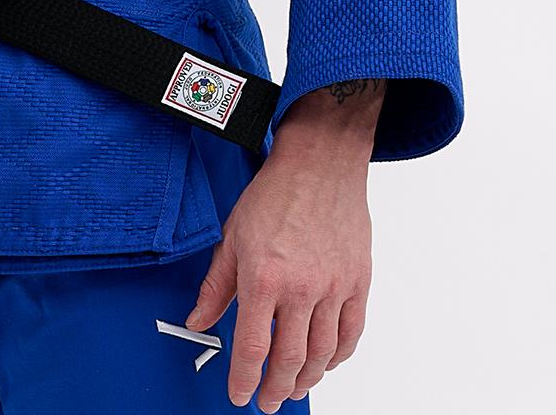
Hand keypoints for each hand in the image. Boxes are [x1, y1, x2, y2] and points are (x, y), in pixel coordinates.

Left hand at [183, 137, 371, 409]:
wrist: (319, 164)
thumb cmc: (274, 194)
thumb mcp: (232, 237)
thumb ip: (215, 286)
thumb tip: (198, 320)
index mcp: (263, 278)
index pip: (252, 348)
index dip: (244, 380)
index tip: (239, 395)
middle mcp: (301, 289)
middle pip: (290, 361)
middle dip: (277, 390)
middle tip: (268, 401)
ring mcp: (333, 288)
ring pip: (321, 354)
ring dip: (306, 380)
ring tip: (294, 387)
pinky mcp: (358, 282)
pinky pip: (351, 334)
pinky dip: (337, 357)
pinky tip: (324, 363)